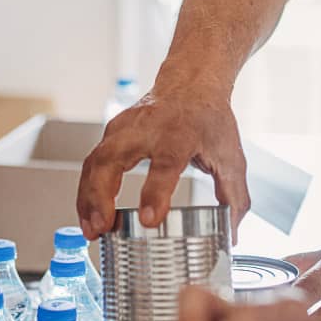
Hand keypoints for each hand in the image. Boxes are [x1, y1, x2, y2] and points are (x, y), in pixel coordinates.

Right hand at [76, 82, 249, 240]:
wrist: (191, 84)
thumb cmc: (209, 120)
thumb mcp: (231, 157)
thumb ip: (234, 197)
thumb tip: (233, 236)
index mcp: (179, 135)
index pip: (164, 164)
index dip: (156, 193)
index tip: (149, 219)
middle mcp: (145, 129)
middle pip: (113, 161)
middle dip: (101, 197)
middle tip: (101, 228)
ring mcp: (123, 129)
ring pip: (95, 163)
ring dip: (88, 199)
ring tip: (91, 230)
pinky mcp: (111, 133)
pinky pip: (91, 163)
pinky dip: (86, 191)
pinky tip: (88, 215)